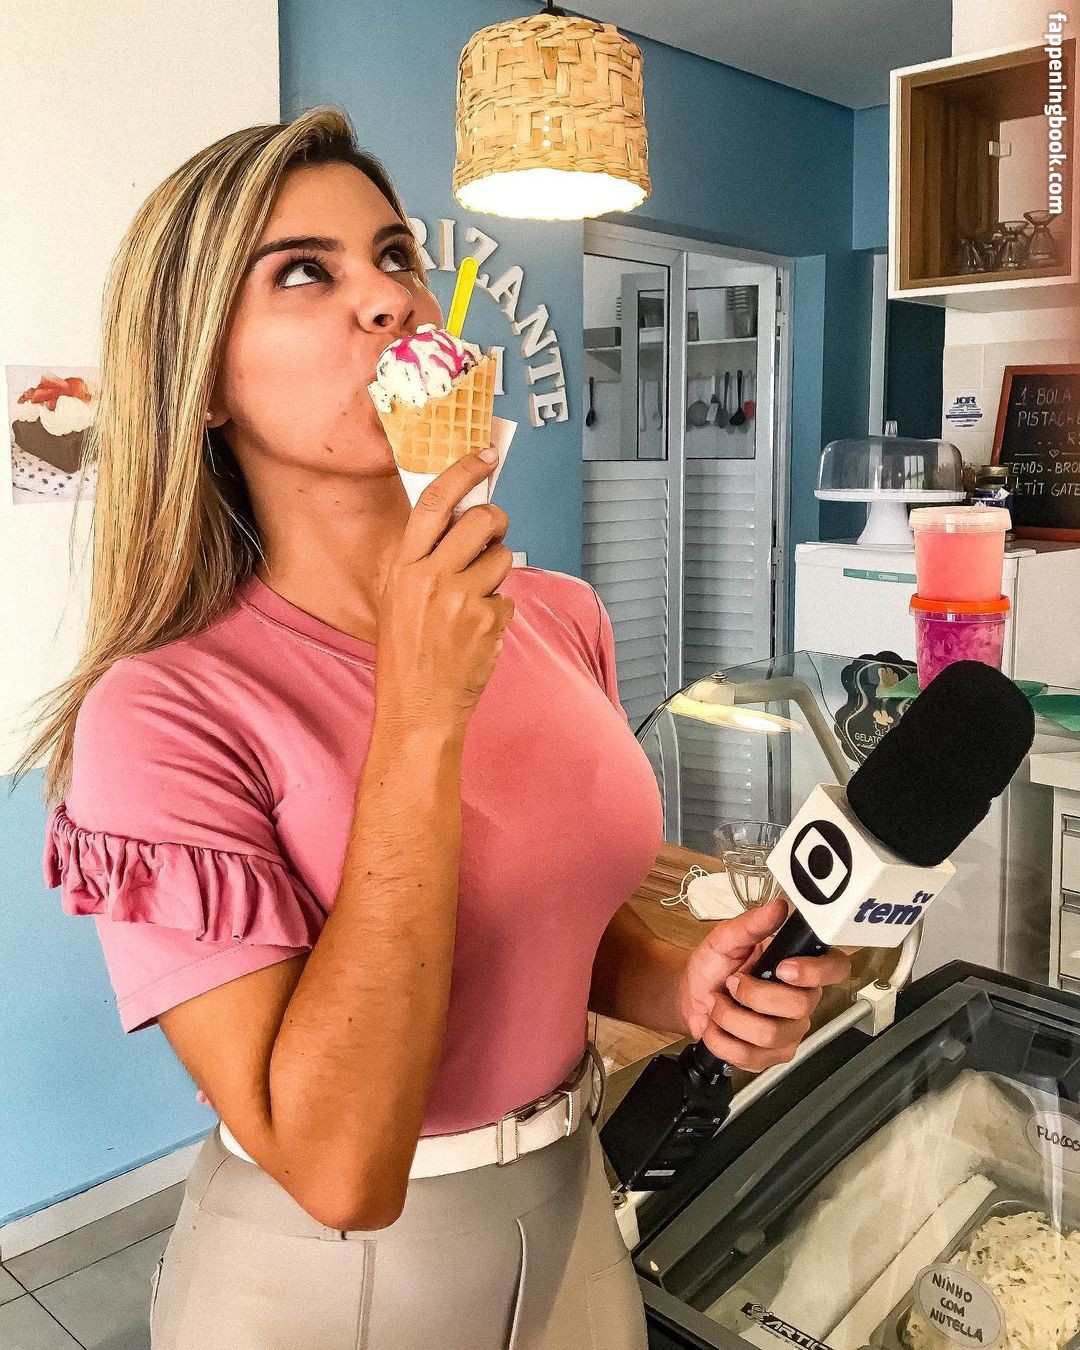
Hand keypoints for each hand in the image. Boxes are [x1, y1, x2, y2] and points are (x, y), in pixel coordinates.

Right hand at [375, 450, 514, 733]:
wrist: (417, 710)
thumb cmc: (406, 657)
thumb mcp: (397, 599)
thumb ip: (423, 561)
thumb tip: (461, 523)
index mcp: (403, 566)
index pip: (436, 502)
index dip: (464, 472)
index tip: (485, 456)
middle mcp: (431, 577)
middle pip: (481, 521)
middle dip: (496, 522)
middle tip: (494, 533)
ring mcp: (461, 599)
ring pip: (502, 559)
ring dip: (497, 575)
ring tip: (474, 603)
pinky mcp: (487, 622)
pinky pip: (507, 599)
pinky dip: (499, 613)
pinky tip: (477, 634)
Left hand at [675, 897, 852, 1072]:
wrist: (690, 995)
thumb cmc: (715, 965)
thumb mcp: (727, 938)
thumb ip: (751, 924)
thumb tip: (777, 907)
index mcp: (800, 968)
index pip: (836, 969)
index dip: (817, 972)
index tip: (783, 968)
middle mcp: (802, 1002)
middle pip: (799, 1007)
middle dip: (753, 995)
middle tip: (731, 983)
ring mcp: (788, 1033)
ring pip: (770, 1035)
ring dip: (730, 1017)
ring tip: (718, 1005)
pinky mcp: (770, 1058)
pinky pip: (750, 1057)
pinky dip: (721, 1040)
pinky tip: (716, 1027)